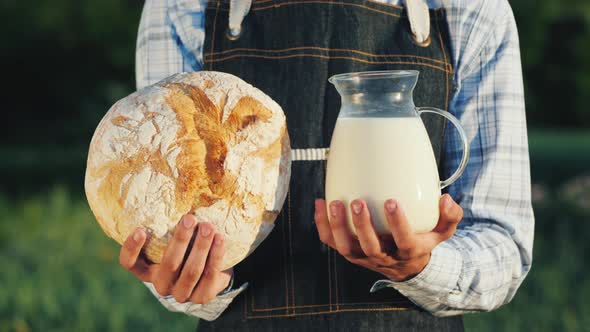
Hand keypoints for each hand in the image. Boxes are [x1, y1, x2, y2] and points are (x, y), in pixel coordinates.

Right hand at [118, 215, 232, 303]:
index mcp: (147, 270)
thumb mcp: (175, 239)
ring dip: (201, 247)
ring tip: (208, 227)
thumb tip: (177, 181)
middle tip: (190, 218)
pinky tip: (220, 238)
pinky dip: (215, 255)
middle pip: (169, 264)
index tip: (140, 229)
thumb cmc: (187, 248)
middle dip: (181, 240)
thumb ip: (169, 224)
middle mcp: (161, 284)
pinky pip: (210, 275)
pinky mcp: (202, 296)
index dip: (131, 248)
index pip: (129, 263)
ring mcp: (181, 293)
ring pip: (191, 271)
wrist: (212, 273)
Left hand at [314, 194, 462, 280]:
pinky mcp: (349, 251)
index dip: (397, 223)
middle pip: (370, 247)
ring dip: (338, 227)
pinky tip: (320, 203)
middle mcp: (384, 257)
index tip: (392, 201)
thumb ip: (450, 216)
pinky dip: (322, 225)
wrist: (405, 266)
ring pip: (346, 248)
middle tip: (358, 202)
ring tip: (334, 203)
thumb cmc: (423, 239)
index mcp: (408, 251)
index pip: (404, 240)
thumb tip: (446, 198)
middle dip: (362, 226)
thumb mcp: (443, 232)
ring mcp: (363, 257)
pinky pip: (331, 241)